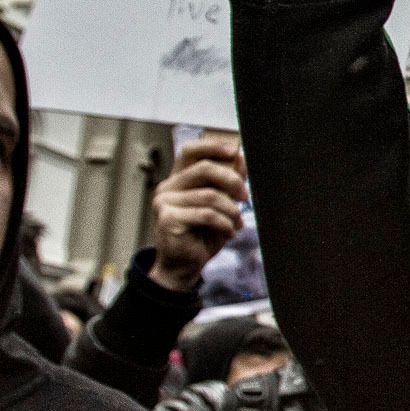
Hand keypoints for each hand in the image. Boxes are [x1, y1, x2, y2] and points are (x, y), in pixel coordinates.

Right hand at [151, 138, 248, 292]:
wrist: (186, 264)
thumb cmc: (203, 233)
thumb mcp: (221, 204)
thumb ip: (228, 182)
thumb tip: (241, 157)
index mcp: (179, 179)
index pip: (190, 151)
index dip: (212, 146)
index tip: (235, 151)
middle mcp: (168, 187)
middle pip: (204, 169)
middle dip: (232, 181)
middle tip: (245, 197)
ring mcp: (164, 202)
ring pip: (210, 195)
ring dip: (231, 211)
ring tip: (236, 223)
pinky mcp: (167, 218)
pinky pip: (206, 214)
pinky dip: (224, 223)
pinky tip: (228, 231)